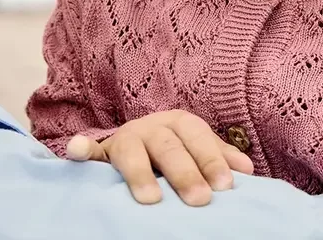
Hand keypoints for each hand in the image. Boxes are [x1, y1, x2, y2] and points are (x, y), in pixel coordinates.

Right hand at [66, 110, 253, 205]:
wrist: (136, 140)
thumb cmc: (174, 149)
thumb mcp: (196, 148)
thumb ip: (219, 157)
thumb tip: (248, 171)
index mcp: (180, 123)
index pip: (199, 139)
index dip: (212, 160)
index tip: (226, 186)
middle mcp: (153, 127)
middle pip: (170, 147)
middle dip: (185, 173)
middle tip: (199, 200)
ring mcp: (125, 138)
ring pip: (132, 151)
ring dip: (140, 174)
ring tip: (151, 200)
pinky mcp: (100, 153)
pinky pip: (88, 151)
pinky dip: (80, 150)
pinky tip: (75, 151)